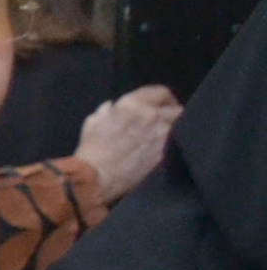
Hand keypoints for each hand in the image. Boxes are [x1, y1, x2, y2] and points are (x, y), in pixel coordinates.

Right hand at [80, 86, 183, 201]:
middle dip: (171, 111)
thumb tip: (113, 107)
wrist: (97, 177)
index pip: (161, 92)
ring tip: (162, 133)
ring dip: (171, 127)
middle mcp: (153, 116)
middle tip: (163, 117)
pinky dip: (167, 142)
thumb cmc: (91, 147)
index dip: (161, 97)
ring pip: (179, 126)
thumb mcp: (93, 121)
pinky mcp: (164, 153)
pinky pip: (172, 143)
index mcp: (134, 104)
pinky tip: (156, 147)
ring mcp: (162, 136)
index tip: (158, 103)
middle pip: (177, 109)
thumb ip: (107, 110)